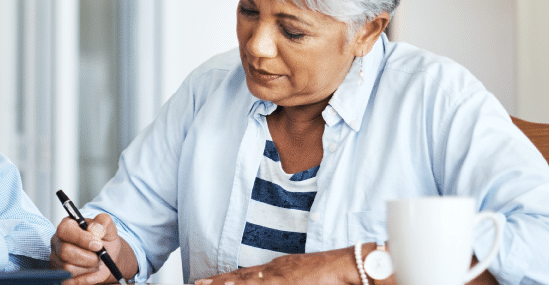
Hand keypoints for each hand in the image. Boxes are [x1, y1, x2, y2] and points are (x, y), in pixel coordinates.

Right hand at [51, 213, 136, 284]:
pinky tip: (91, 272)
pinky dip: (85, 279)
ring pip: (68, 268)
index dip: (81, 239)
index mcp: (67, 226)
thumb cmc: (103, 239)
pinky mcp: (60, 274)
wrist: (106, 256)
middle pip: (65, 252)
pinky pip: (70, 281)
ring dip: (88, 268)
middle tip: (100, 257)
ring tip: (97, 263)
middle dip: (87, 257)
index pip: (65, 231)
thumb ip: (103, 222)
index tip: (98, 244)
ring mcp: (57, 259)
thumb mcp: (108, 226)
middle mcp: (58, 242)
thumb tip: (95, 229)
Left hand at [194, 247, 359, 284]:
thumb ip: (291, 280)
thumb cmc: (334, 275)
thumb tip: (285, 281)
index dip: (226, 279)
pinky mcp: (286, 281)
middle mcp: (277, 270)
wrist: (352, 266)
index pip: (247, 275)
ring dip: (224, 284)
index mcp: (281, 269)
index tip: (208, 281)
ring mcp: (280, 276)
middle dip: (217, 282)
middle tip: (196, 283)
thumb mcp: (304, 278)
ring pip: (245, 281)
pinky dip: (242, 284)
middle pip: (240, 277)